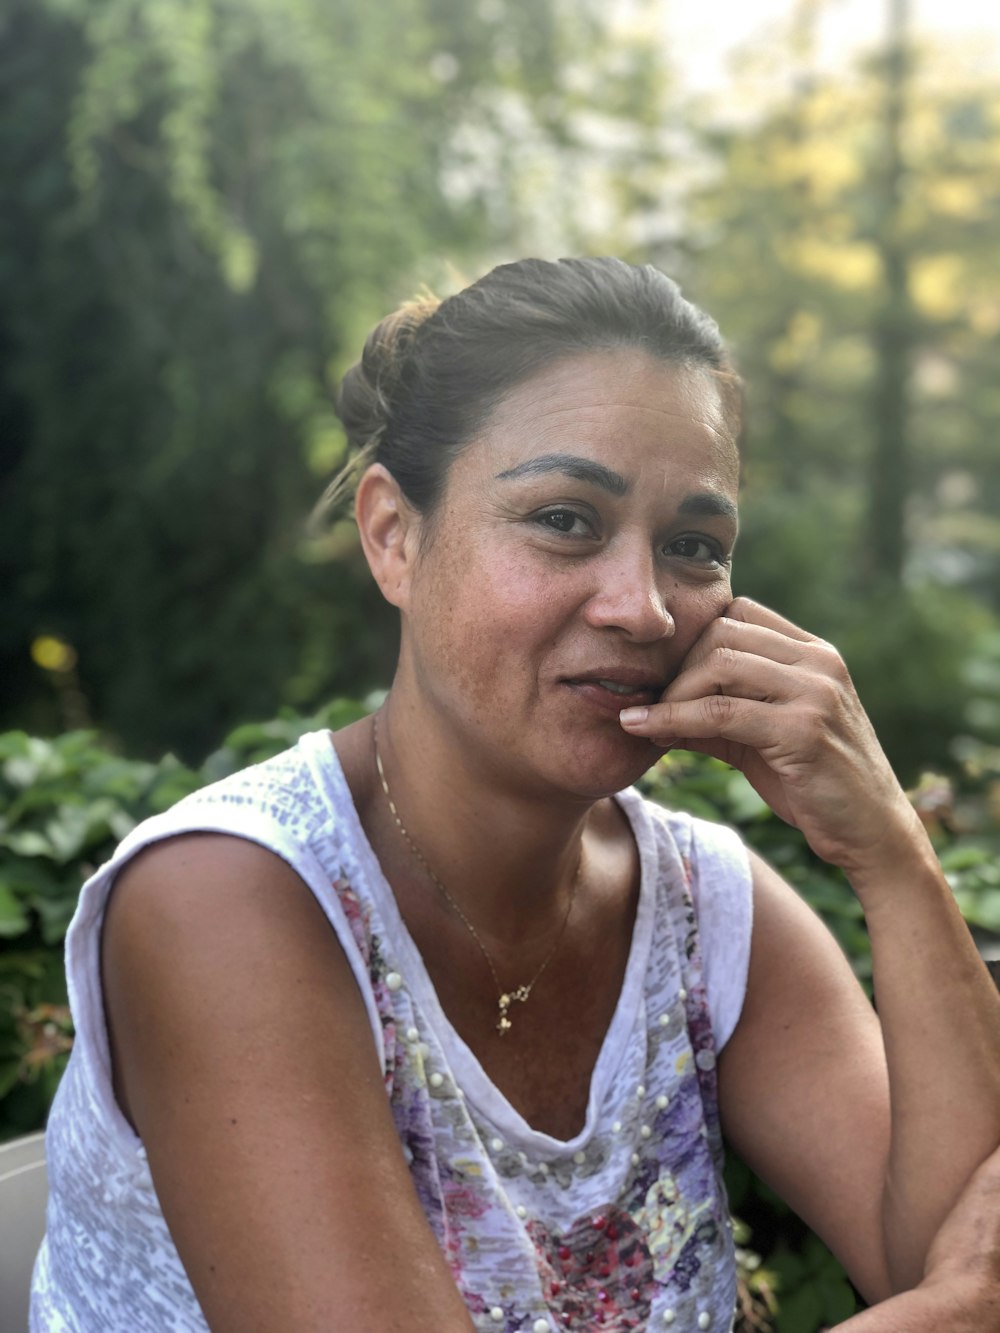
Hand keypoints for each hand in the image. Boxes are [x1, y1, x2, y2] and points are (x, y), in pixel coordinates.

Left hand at [620, 598, 917, 873]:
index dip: (695, 641)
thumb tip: (646, 708)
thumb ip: (715, 714)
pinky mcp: (803, 730)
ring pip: (719, 664)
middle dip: (679, 667)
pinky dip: (674, 719)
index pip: (739, 612)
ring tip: (646, 721)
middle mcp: (819, 663)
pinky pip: (720, 712)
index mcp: (815, 654)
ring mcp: (815, 693)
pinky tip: (647, 731)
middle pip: (723, 633)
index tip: (669, 678)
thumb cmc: (815, 786)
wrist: (871, 833)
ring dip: (673, 694)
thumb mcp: (761, 739)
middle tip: (654, 704)